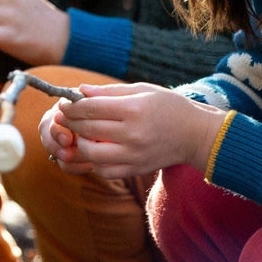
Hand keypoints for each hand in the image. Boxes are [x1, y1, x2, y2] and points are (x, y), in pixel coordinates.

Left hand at [42, 83, 227, 179]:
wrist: (195, 134)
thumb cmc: (169, 107)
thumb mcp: (143, 90)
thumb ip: (110, 91)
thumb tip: (79, 91)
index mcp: (134, 109)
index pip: (90, 108)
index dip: (72, 106)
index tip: (65, 103)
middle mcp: (132, 133)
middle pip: (87, 128)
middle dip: (70, 121)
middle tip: (66, 116)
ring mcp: (133, 154)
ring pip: (90, 152)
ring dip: (80, 142)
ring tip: (82, 134)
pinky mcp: (135, 169)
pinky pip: (103, 170)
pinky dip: (94, 161)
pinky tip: (97, 150)